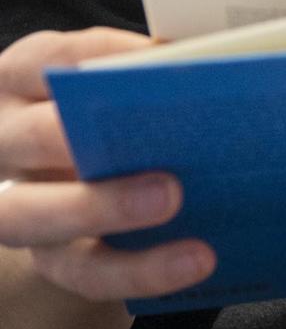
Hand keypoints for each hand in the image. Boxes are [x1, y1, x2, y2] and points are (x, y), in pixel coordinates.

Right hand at [0, 28, 215, 302]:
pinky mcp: (50, 258)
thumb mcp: (116, 89)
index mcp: (23, 81)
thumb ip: (151, 76)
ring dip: (105, 208)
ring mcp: (20, 203)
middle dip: (85, 136)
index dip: (104, 56)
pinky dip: (141, 269)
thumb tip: (221, 60)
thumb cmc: (115, 119)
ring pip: (35, 216)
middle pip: (31, 138)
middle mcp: (8, 141)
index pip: (52, 59)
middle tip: (143, 128)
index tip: (161, 56)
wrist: (83, 188)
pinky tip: (196, 259)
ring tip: (173, 199)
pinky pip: (84, 272)